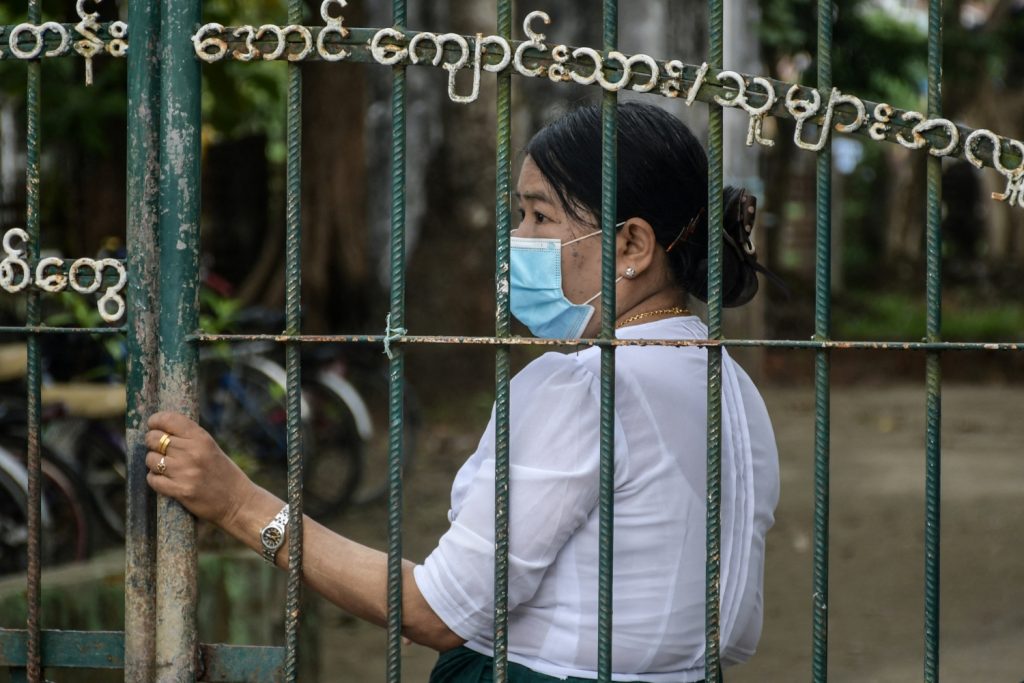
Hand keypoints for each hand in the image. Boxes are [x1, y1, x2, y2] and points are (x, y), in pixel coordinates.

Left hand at [145, 411, 257, 527]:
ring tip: (165, 467)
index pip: (169, 420)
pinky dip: (155, 479)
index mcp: (201, 438)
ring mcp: (185, 472)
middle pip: (154, 439)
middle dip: (152, 443)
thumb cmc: (223, 473)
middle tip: (158, 449)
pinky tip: (165, 480)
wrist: (238, 501)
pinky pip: (153, 480)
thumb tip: (159, 430)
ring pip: (150, 459)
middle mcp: (192, 452)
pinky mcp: (180, 491)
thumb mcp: (210, 448)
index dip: (155, 420)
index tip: (153, 425)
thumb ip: (189, 438)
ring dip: (153, 463)